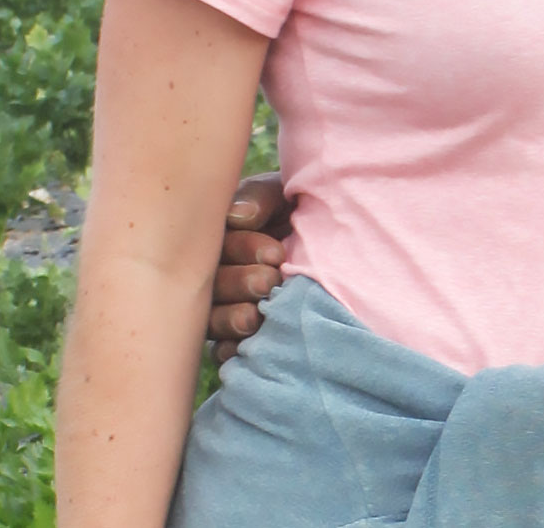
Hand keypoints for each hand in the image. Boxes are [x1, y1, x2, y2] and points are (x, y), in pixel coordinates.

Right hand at [206, 172, 291, 361]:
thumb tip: (239, 216)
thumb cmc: (301, 209)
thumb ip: (259, 198)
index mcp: (219, 233)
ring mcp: (220, 305)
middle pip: (212, 283)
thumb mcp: (282, 193)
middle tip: (269, 282)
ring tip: (254, 318)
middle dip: (239, 283)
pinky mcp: (230, 337)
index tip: (276, 254)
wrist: (333, 238)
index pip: (218, 243)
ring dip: (229, 318)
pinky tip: (238, 348)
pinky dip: (226, 349)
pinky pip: (218, 349)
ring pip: (210, 317)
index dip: (243, 250)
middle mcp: (214, 270)